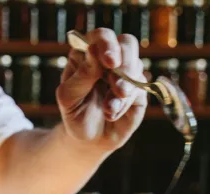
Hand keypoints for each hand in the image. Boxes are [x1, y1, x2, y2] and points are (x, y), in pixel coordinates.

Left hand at [56, 29, 146, 152]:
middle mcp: (110, 60)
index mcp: (88, 55)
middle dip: (125, 64)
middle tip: (119, 88)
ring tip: (109, 110)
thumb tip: (93, 50)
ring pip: (136, 68)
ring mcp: (126, 74)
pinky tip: (112, 114)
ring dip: (123, 91)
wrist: (89, 140)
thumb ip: (82, 75)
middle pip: (127, 44)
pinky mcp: (139, 91)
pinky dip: (125, 104)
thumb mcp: (69, 98)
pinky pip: (140, 90)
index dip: (107, 45)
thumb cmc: (75, 115)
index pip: (102, 37)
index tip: (110, 62)